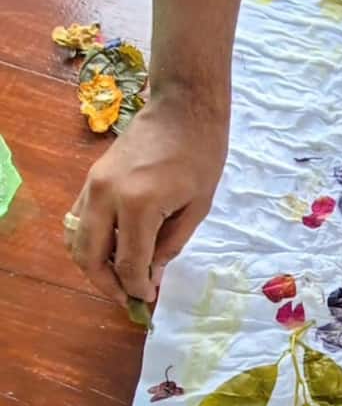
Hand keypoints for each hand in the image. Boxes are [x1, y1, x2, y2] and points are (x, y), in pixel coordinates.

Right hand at [65, 91, 228, 305]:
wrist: (182, 108)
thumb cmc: (200, 154)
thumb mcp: (197, 206)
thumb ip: (171, 244)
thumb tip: (152, 275)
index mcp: (139, 205)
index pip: (128, 263)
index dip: (137, 287)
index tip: (148, 297)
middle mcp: (107, 196)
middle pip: (90, 257)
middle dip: (107, 284)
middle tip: (127, 297)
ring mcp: (93, 185)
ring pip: (76, 240)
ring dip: (92, 266)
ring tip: (116, 278)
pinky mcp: (90, 178)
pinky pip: (77, 220)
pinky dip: (87, 242)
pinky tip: (109, 250)